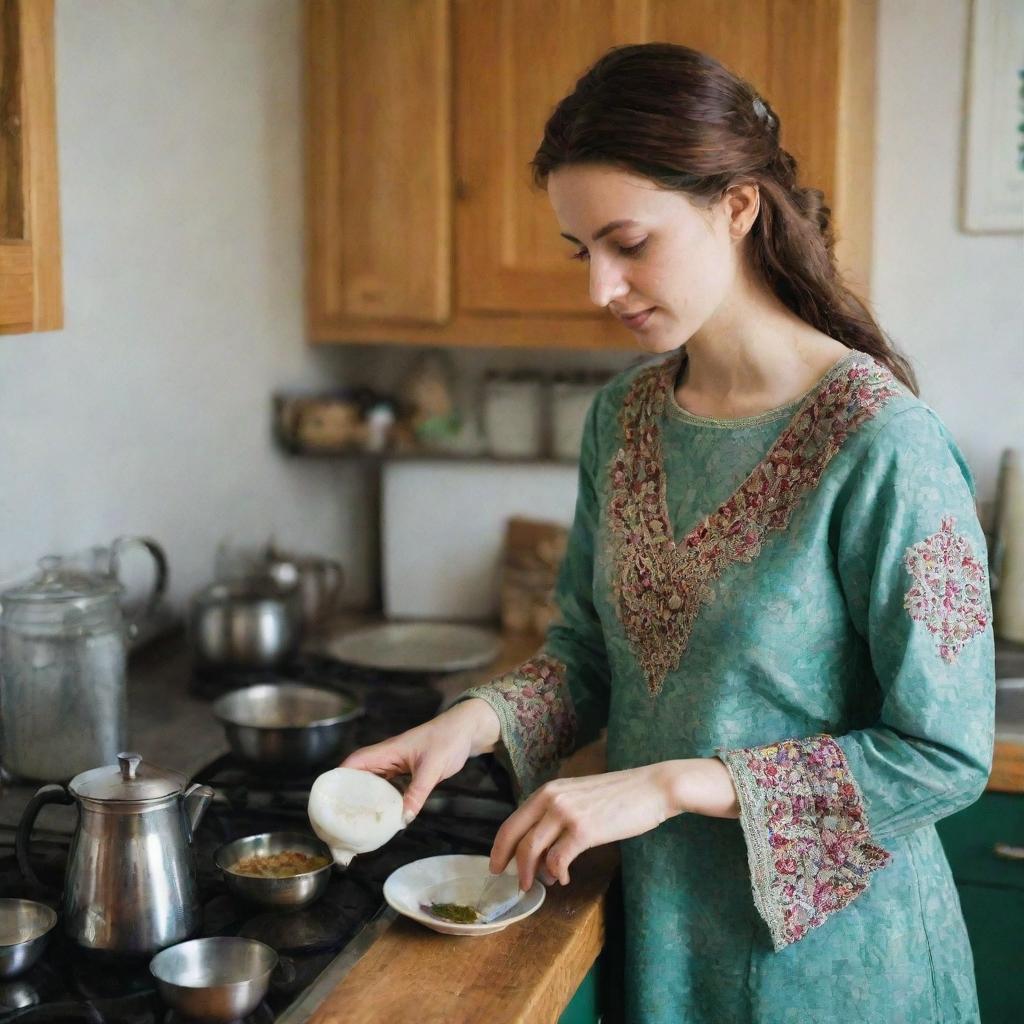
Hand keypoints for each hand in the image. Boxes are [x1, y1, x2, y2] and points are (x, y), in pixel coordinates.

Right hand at [340, 698, 500, 821]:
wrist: (467, 730)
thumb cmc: (448, 740)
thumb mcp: (433, 767)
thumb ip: (417, 793)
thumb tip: (402, 820)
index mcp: (386, 751)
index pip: (353, 763)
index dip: (337, 779)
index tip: (326, 800)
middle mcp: (386, 758)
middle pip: (357, 776)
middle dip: (345, 795)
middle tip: (337, 820)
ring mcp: (396, 766)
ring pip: (371, 784)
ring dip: (362, 800)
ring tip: (353, 823)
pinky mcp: (406, 773)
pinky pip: (387, 789)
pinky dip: (381, 801)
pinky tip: (381, 817)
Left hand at [490, 758, 738, 890]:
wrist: (651, 788)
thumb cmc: (618, 795)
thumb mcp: (579, 797)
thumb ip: (558, 816)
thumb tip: (541, 849)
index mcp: (548, 789)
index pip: (512, 820)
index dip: (500, 846)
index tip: (497, 864)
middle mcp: (552, 798)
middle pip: (515, 836)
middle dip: (509, 863)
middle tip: (512, 882)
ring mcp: (566, 813)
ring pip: (532, 850)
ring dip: (531, 873)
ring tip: (540, 884)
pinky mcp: (584, 830)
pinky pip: (558, 860)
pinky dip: (557, 874)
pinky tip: (565, 879)